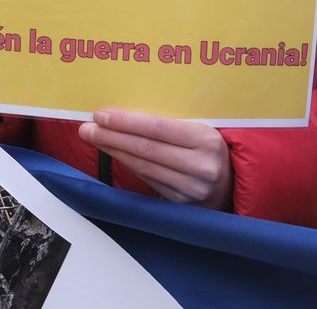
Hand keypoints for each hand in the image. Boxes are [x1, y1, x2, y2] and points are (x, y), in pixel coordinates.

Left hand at [78, 109, 232, 209]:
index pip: (158, 128)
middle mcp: (201, 166)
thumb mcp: (200, 128)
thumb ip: (170, 124)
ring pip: (143, 166)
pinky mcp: (180, 203)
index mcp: (206, 140)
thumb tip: (124, 114)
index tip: (100, 115)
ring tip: (94, 138)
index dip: (126, 122)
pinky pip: (147, 180)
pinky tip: (114, 153)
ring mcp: (190, 188)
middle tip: (87, 128)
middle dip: (112, 137)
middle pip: (146, 149)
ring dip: (114, 151)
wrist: (230, 183)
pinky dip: (128, 165)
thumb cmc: (209, 148)